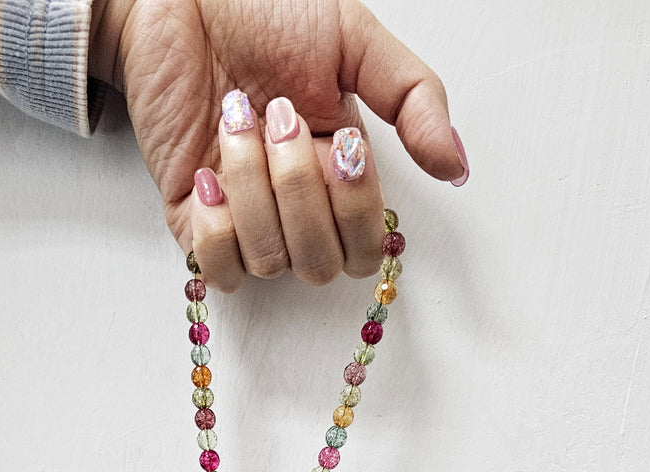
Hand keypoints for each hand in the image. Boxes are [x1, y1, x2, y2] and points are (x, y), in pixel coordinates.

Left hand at [89, 0, 467, 291]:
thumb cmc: (262, 10)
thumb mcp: (355, 41)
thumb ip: (414, 99)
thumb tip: (456, 164)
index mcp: (339, 172)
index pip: (365, 246)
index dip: (356, 209)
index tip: (339, 143)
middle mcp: (295, 205)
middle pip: (320, 265)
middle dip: (302, 193)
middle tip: (280, 119)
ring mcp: (244, 217)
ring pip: (270, 261)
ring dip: (255, 189)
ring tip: (236, 120)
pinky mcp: (194, 218)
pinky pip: (216, 269)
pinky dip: (217, 229)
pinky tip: (208, 173)